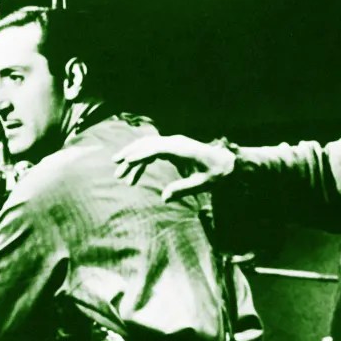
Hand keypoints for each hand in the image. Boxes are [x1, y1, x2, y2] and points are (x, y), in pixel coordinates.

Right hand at [112, 134, 236, 201]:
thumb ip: (182, 189)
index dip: (140, 154)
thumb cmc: (215, 173)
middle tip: (116, 167)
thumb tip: (164, 198)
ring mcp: (172, 144)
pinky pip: (151, 153)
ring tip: (120, 174)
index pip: (155, 148)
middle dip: (130, 155)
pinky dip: (141, 163)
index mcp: (181, 148)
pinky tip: (134, 177)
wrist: (225, 163)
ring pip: (146, 147)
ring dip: (132, 158)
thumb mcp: (201, 184)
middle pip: (146, 144)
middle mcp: (174, 142)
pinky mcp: (171, 149)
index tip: (126, 162)